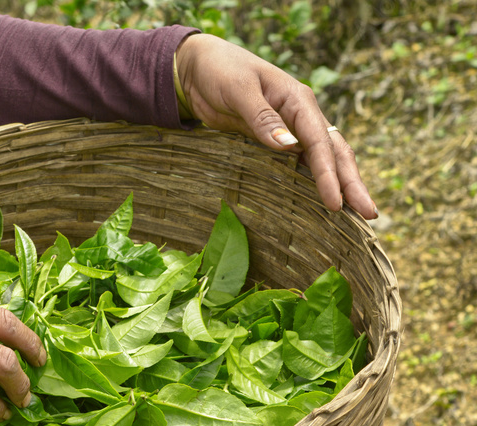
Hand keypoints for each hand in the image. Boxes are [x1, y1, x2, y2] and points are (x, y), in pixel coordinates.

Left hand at [175, 34, 376, 219]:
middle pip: (333, 152)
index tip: (336, 203)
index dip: (329, 174)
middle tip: (370, 214)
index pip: (320, 142)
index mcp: (297, 100)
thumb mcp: (238, 90)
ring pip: (322, 159)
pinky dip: (313, 180)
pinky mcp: (273, 140)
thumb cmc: (220, 72)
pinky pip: (299, 163)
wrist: (200, 68)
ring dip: (339, 184)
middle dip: (351, 183)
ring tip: (356, 213)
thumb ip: (262, 117)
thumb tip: (289, 146)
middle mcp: (300, 115)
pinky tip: (322, 199)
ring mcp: (289, 129)